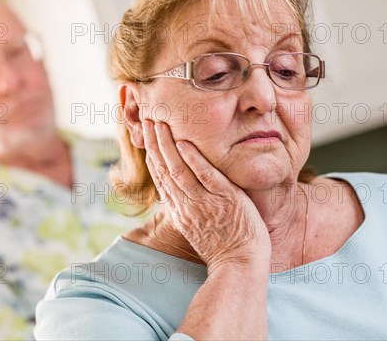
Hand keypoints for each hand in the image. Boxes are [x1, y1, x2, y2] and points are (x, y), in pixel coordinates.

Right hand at [142, 119, 270, 270]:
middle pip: (164, 170)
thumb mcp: (197, 229)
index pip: (161, 180)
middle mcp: (186, 205)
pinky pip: (206, 176)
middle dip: (155, 144)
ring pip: (179, 170)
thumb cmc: (224, 249)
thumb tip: (182, 195)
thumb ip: (188, 209)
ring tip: (159, 123)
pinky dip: (193, 159)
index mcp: (179, 212)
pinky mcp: (225, 199)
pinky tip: (184, 143)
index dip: (153, 157)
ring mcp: (205, 202)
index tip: (146, 139)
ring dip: (168, 145)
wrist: (240, 266)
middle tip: (148, 120)